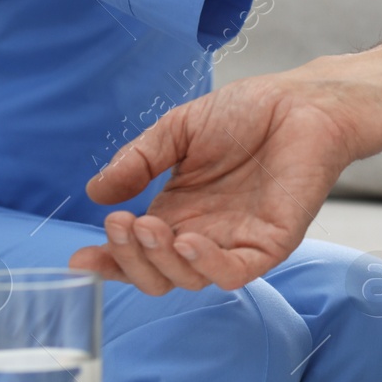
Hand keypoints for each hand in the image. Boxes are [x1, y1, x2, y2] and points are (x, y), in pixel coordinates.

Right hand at [68, 71, 363, 294]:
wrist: (301, 101)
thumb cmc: (247, 113)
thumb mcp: (177, 131)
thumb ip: (138, 162)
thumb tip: (94, 193)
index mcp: (178, 213)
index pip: (137, 253)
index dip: (109, 261)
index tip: (80, 258)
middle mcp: (204, 234)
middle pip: (157, 276)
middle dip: (130, 260)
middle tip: (120, 224)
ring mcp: (237, 243)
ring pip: (190, 279)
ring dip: (161, 260)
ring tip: (146, 225)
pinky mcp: (272, 244)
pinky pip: (234, 272)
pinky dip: (207, 265)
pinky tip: (187, 240)